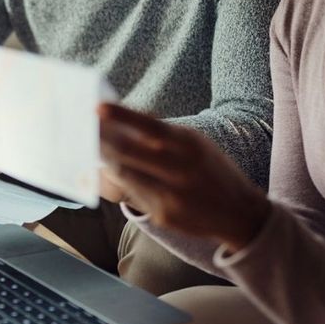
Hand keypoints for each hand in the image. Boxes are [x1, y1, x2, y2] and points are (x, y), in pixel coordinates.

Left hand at [98, 103, 270, 252]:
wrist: (241, 213)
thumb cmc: (212, 170)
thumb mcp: (197, 145)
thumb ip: (164, 134)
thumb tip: (123, 120)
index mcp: (191, 145)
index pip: (151, 126)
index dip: (122, 116)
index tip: (98, 107)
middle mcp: (181, 170)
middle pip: (129, 152)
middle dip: (102, 140)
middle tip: (83, 129)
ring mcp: (172, 196)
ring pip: (126, 174)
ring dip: (105, 160)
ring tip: (91, 146)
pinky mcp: (165, 216)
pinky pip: (133, 194)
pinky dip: (120, 180)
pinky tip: (109, 169)